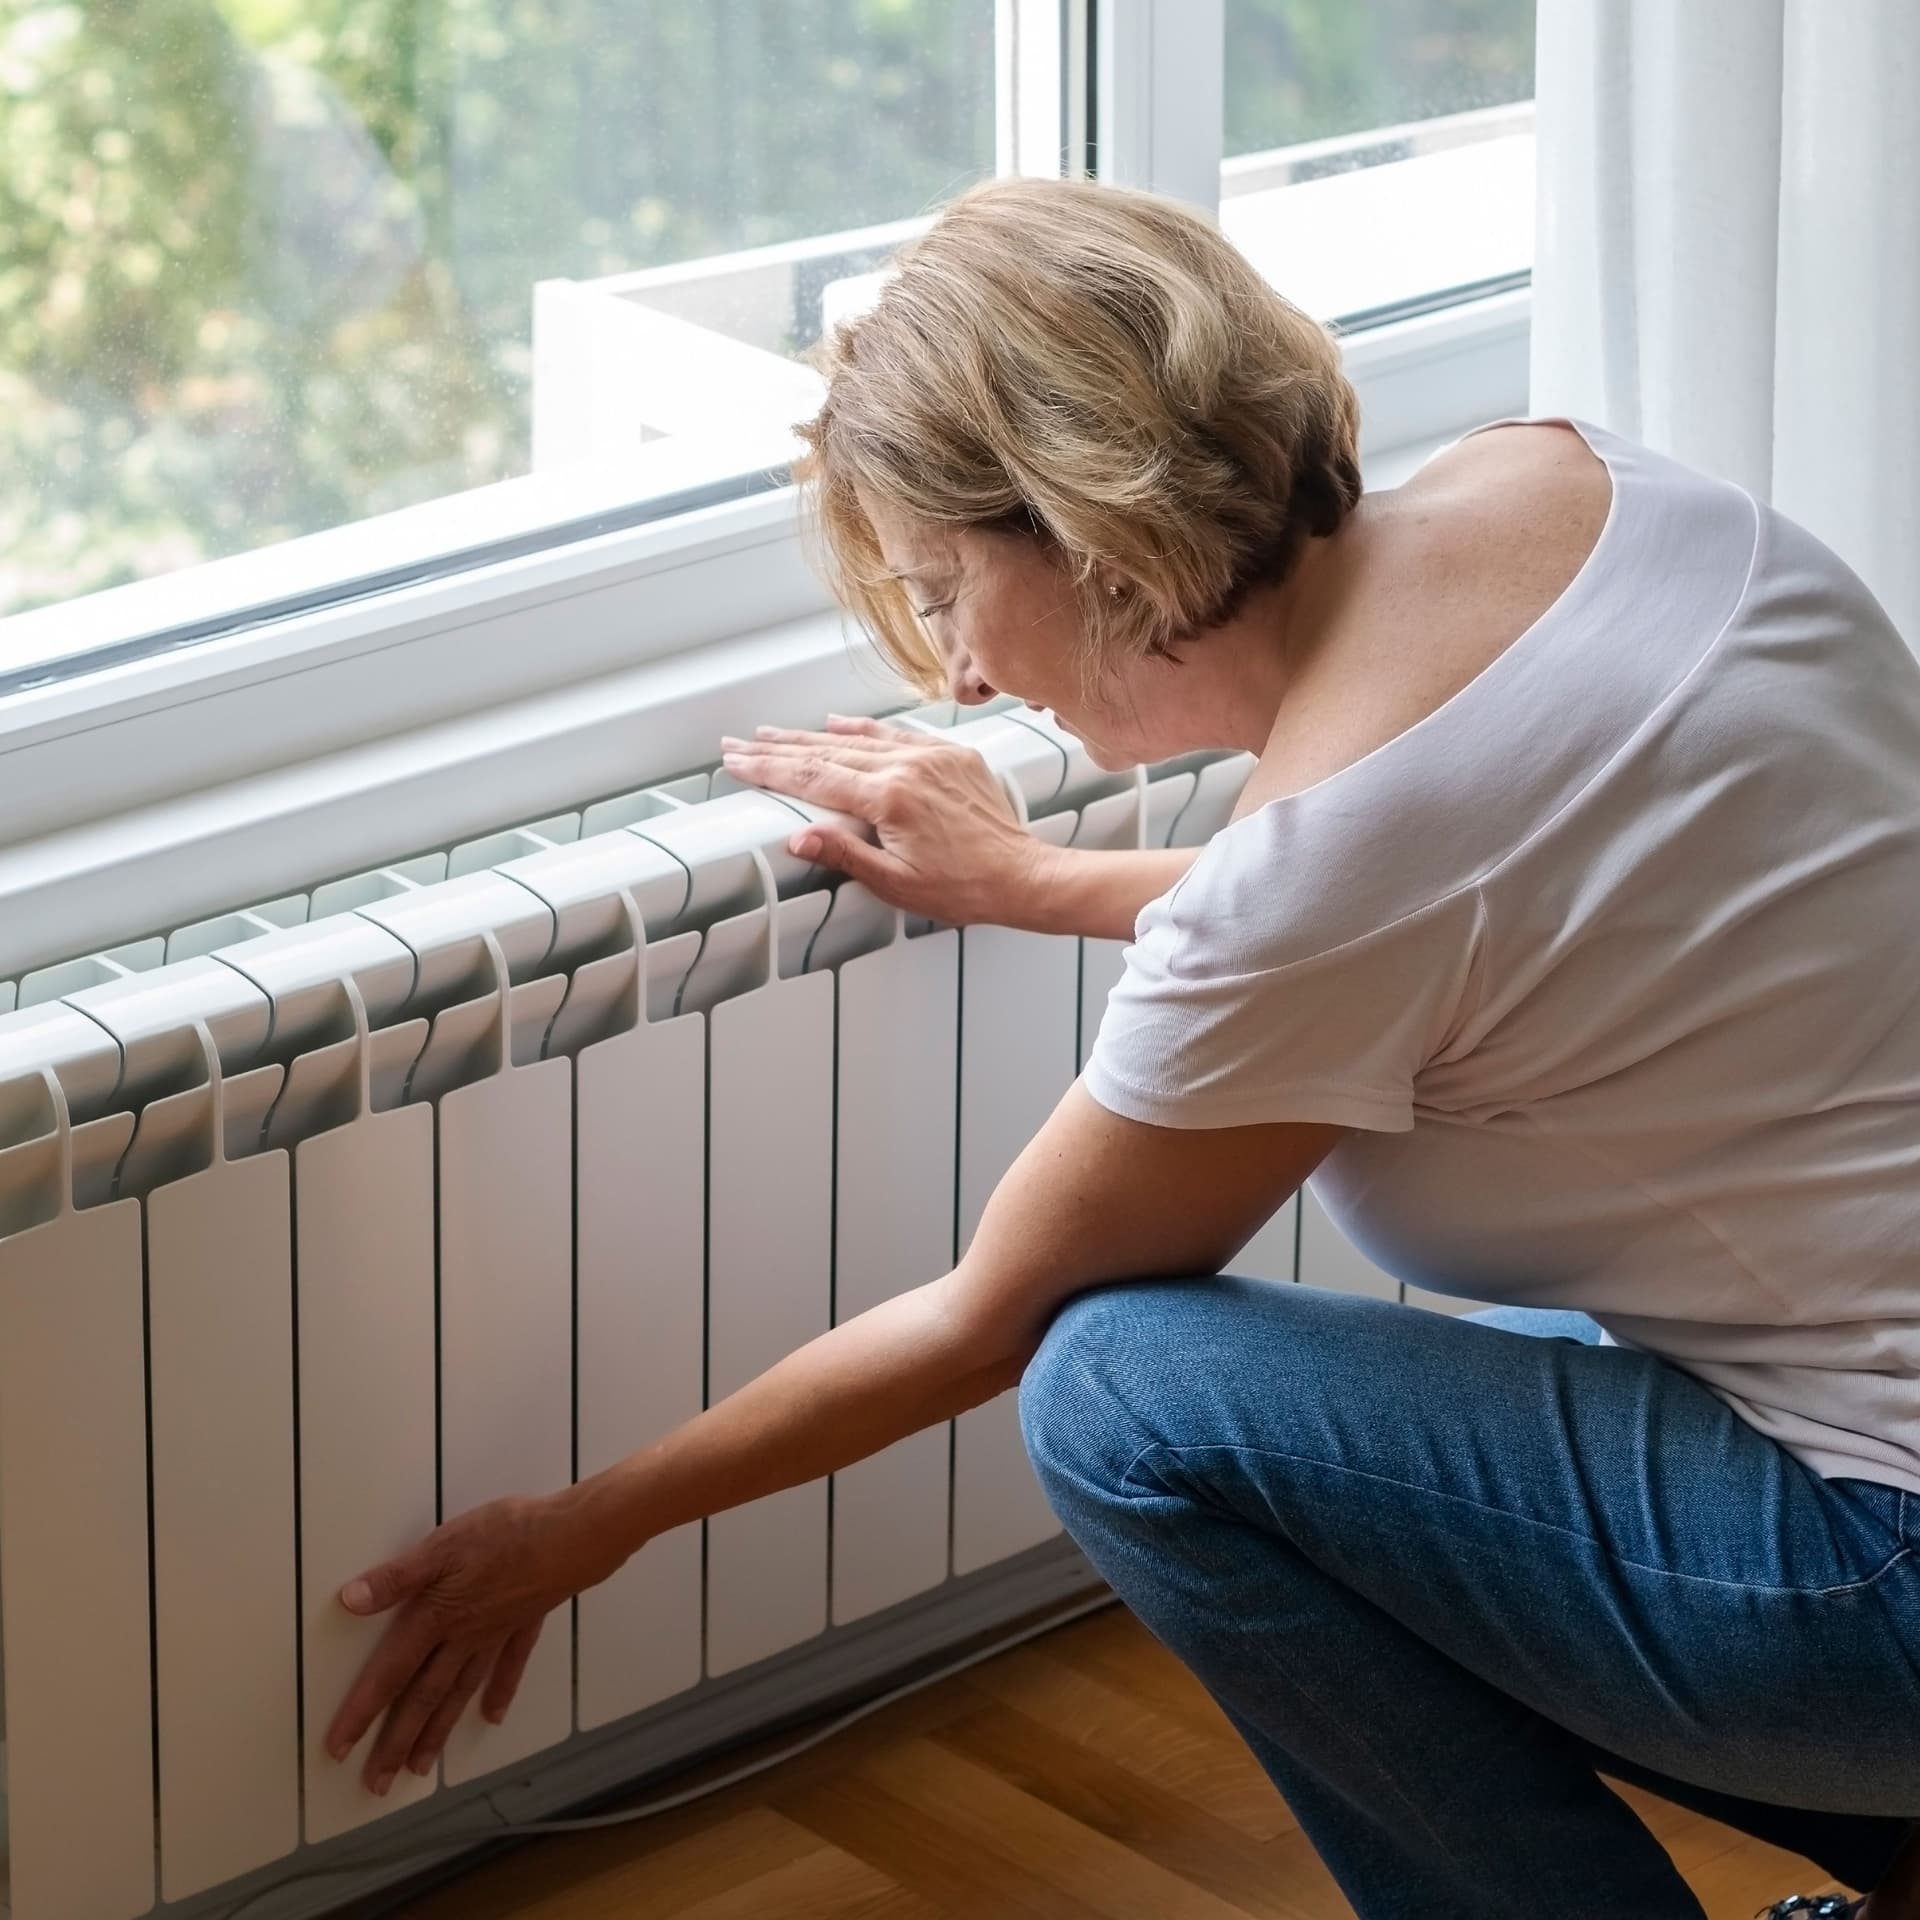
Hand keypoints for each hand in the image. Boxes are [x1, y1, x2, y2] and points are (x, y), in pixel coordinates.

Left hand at [325, 1491, 613, 1792]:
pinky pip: (510, 1666)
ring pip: (460, 1691)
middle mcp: (463, 1638)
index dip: (362, 1711)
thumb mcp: (442, 1546)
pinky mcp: (525, 1625)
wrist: (571, 1538)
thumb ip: (397, 1577)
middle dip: (397, 1741)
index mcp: (436, 1618)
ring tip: (420, 1768)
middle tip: (376, 1785)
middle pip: (424, 1697)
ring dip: (438, 1730)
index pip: (391, 1673)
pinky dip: (500, 1692)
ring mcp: (496, 1636)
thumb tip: (349, 1602)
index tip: (337, 1750)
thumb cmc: (504, 1535)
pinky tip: (493, 1715)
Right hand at [720, 714, 1051, 925]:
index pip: (814, 779)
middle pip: (827, 753)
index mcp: (889, 800)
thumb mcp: (896, 884)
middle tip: (740, 742)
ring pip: (860, 739)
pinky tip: (840, 723)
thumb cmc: (963, 888)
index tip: (737, 761)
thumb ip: (845, 856)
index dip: (770, 770)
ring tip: (776, 732)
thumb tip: (798, 838)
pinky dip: (865, 729)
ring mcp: (932, 757)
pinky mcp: (952, 756)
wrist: (1021, 876)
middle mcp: (908, 768)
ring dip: (814, 735)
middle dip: (779, 748)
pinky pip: (898, 734)